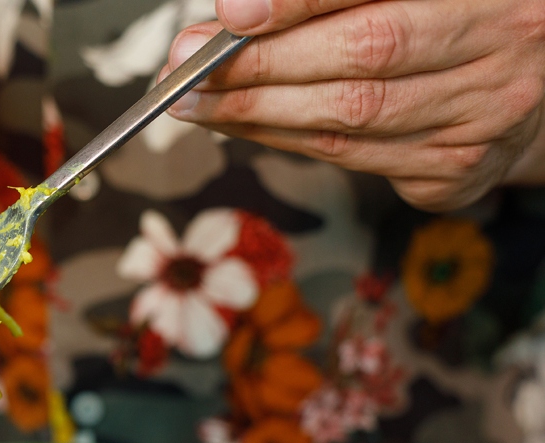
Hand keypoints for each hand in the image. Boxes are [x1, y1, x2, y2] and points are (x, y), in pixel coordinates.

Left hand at [164, 0, 544, 210]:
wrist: (529, 73)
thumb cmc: (448, 12)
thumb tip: (238, 12)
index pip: (371, 1)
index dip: (296, 6)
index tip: (231, 14)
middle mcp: (498, 53)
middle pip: (359, 66)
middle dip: (257, 70)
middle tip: (186, 69)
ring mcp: (481, 121)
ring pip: (349, 123)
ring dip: (257, 116)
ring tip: (197, 102)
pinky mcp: (456, 171)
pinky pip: (353, 162)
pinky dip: (288, 142)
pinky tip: (245, 127)